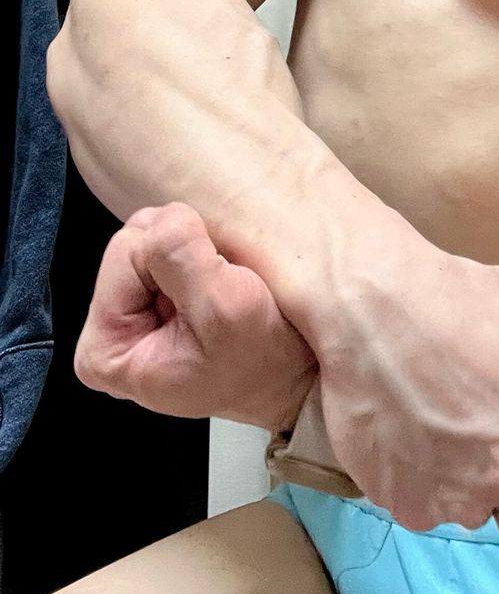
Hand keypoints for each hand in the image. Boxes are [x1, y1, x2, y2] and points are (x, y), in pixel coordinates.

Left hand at [74, 202, 316, 430]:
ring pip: (154, 238)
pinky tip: (222, 279)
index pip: (124, 251)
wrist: (296, 378)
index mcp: (106, 349)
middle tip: (222, 283)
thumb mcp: (227, 309)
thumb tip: (167, 215)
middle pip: (134, 241)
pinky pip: (171, 246)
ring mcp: (133, 313)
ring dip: (197, 248)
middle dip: (184, 249)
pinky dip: (204, 250)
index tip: (214, 287)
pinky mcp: (157, 299)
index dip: (177, 255)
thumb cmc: (263, 362)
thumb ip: (182, 257)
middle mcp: (110, 330)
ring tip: (225, 282)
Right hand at [312, 219, 498, 560]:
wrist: (370, 309)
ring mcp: (462, 498)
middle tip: (490, 434)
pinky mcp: (410, 507)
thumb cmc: (459, 296)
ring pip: (477, 512)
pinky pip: (429, 509)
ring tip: (444, 426)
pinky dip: (423, 484)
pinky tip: (412, 435)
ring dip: (469, 485)